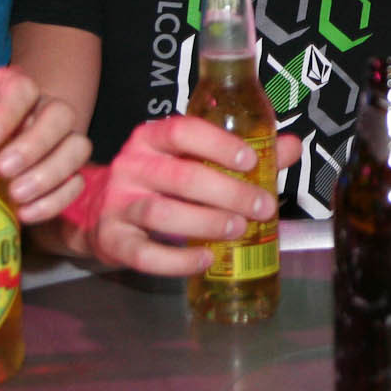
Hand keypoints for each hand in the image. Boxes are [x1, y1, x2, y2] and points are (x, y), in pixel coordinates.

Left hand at [0, 66, 91, 223]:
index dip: (9, 110)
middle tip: (3, 170)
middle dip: (35, 144)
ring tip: (16, 196)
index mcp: (8, 90)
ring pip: (77, 147)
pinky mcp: (68, 173)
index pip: (23, 87)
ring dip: (50, 173)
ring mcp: (60, 142)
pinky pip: (77, 181)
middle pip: (61, 114)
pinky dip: (56, 199)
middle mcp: (41, 111)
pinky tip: (26, 214)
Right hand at [68, 116, 300, 275]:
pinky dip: (177, 260)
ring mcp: (118, 202)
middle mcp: (131, 164)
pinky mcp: (112, 239)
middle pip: (181, 175)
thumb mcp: (191, 159)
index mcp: (152, 138)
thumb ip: (241, 154)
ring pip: (162, 212)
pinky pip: (144, 253)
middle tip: (261, 207)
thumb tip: (292, 146)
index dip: (218, 144)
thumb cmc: (158, 181)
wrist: (98, 212)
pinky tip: (205, 259)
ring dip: (206, 222)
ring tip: (238, 230)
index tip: (250, 161)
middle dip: (227, 192)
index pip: (183, 130)